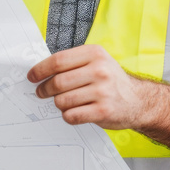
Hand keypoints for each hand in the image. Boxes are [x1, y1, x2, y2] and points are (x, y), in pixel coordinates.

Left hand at [27, 44, 147, 129]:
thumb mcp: (97, 61)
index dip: (40, 70)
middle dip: (44, 89)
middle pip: (58, 82)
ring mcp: (102, 91)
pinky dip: (68, 115)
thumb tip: (41, 70)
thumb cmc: (112, 81)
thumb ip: (73, 63)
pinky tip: (74, 111)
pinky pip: (71, 116)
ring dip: (58, 104)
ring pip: (62, 101)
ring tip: (64, 102)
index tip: (32, 76)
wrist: (137, 101)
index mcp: (95, 54)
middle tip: (42, 92)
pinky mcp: (103, 111)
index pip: (58, 61)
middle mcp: (100, 70)